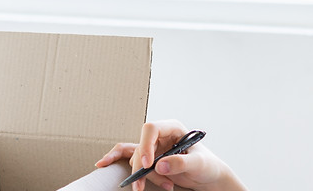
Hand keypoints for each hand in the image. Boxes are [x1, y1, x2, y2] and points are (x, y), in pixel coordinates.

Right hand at [95, 120, 246, 190]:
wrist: (209, 177)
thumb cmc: (208, 166)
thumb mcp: (199, 164)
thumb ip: (181, 163)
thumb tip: (160, 165)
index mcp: (173, 128)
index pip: (151, 129)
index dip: (146, 145)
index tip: (147, 165)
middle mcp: (161, 136)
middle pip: (141, 147)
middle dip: (141, 168)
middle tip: (141, 185)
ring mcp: (154, 148)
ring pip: (137, 159)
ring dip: (145, 176)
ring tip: (166, 186)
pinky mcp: (151, 160)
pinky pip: (130, 159)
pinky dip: (119, 162)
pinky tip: (103, 163)